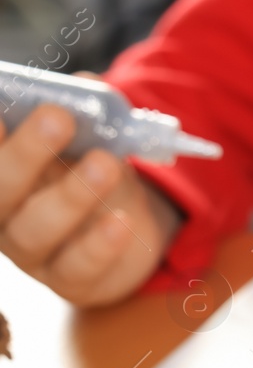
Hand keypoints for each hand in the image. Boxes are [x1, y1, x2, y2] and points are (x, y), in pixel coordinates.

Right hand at [0, 102, 177, 305]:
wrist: (125, 227)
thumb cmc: (89, 172)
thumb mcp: (86, 139)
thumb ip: (81, 111)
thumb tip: (85, 86)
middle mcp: (2, 215)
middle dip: (25, 152)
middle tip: (57, 118)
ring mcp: (33, 253)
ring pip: (37, 229)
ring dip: (71, 194)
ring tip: (105, 163)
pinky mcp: (70, 281)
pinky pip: (79, 266)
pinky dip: (101, 244)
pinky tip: (122, 221)